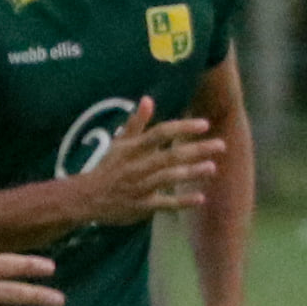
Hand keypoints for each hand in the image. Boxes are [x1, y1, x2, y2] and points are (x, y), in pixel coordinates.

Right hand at [75, 98, 222, 224]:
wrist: (86, 199)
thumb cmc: (107, 168)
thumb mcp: (118, 144)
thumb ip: (136, 123)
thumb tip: (148, 99)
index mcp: (133, 149)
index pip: (160, 134)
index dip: (182, 128)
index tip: (204, 125)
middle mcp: (137, 167)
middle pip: (170, 156)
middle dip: (196, 150)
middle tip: (220, 145)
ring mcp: (140, 187)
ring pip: (169, 178)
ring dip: (191, 173)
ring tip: (212, 168)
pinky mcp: (141, 206)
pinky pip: (164, 204)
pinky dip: (181, 202)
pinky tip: (199, 198)